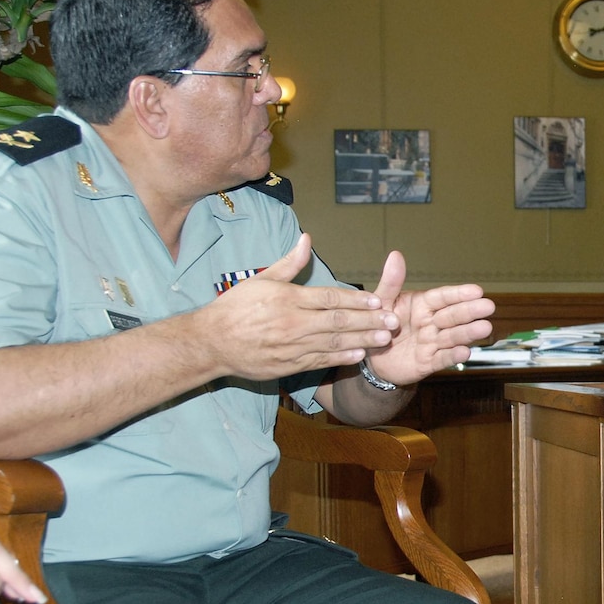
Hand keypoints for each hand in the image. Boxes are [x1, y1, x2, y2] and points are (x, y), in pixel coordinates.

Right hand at [198, 234, 400, 379]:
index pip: (330, 297)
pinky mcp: (288, 364)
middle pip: (338, 321)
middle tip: (392, 321)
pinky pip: (319, 361)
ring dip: (362, 341)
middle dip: (368, 321)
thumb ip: (289, 263)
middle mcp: (293, 323)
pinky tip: (359, 355)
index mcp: (288, 299)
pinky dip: (340, 359)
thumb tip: (307, 238)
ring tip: (384, 338)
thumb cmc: (235, 307)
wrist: (210, 342)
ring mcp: (291, 346)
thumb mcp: (261, 280)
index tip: (377, 300)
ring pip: (333, 343)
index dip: (356, 299)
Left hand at [361, 251, 494, 384]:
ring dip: (468, 333)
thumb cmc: (378, 325)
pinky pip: (442, 359)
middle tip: (488, 306)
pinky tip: (465, 352)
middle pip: (453, 316)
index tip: (477, 290)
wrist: (371, 358)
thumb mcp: (381, 303)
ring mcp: (432, 343)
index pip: (443, 298)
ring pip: (452, 336)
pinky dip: (453, 356)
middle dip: (470, 312)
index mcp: (422, 305)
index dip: (459, 294)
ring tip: (484, 328)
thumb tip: (395, 255)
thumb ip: (391, 282)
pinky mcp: (429, 362)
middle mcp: (431, 323)